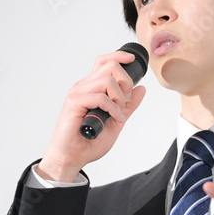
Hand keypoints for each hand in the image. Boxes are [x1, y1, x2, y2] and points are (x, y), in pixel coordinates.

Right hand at [36, 50, 147, 181]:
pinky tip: (113, 118)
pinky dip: (113, 108)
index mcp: (92, 88)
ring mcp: (78, 93)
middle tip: (124, 103)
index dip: (118, 56)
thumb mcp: (116, 121)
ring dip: (119, 98)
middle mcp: (84, 87)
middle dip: (125, 83)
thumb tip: (141, 89)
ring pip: (107, 80)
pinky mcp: (74, 102)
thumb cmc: (89, 142)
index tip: (131, 59)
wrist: (72, 157)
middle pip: (110, 66)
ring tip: (118, 114)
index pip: (103, 62)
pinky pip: (100, 96)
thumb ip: (128, 106)